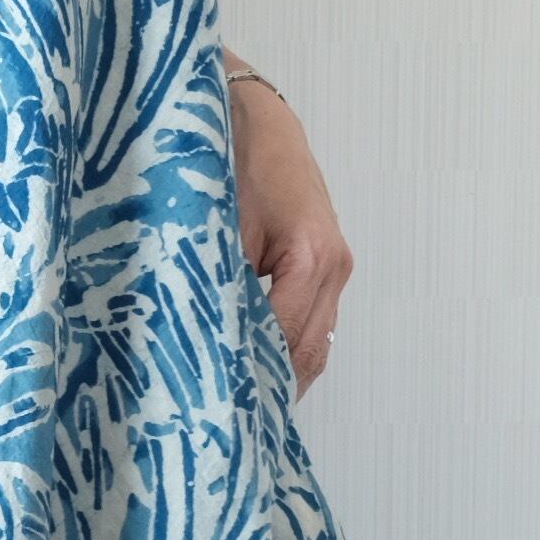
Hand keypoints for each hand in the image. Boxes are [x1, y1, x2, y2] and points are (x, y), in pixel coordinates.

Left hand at [228, 70, 350, 395]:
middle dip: (273, 387)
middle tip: (231, 423)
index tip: (219, 405)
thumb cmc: (230, 161)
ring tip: (246, 408)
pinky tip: (260, 370)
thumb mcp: (215, 225)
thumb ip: (218, 284)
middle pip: (309, 350)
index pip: (283, 337)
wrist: (256, 117)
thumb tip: (202, 344)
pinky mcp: (329, 265)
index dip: (252, 373)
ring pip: (317, 343)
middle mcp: (334, 266)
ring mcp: (337, 267)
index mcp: (310, 256)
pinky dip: (290, 350)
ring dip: (285, 374)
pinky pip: (315, 323)